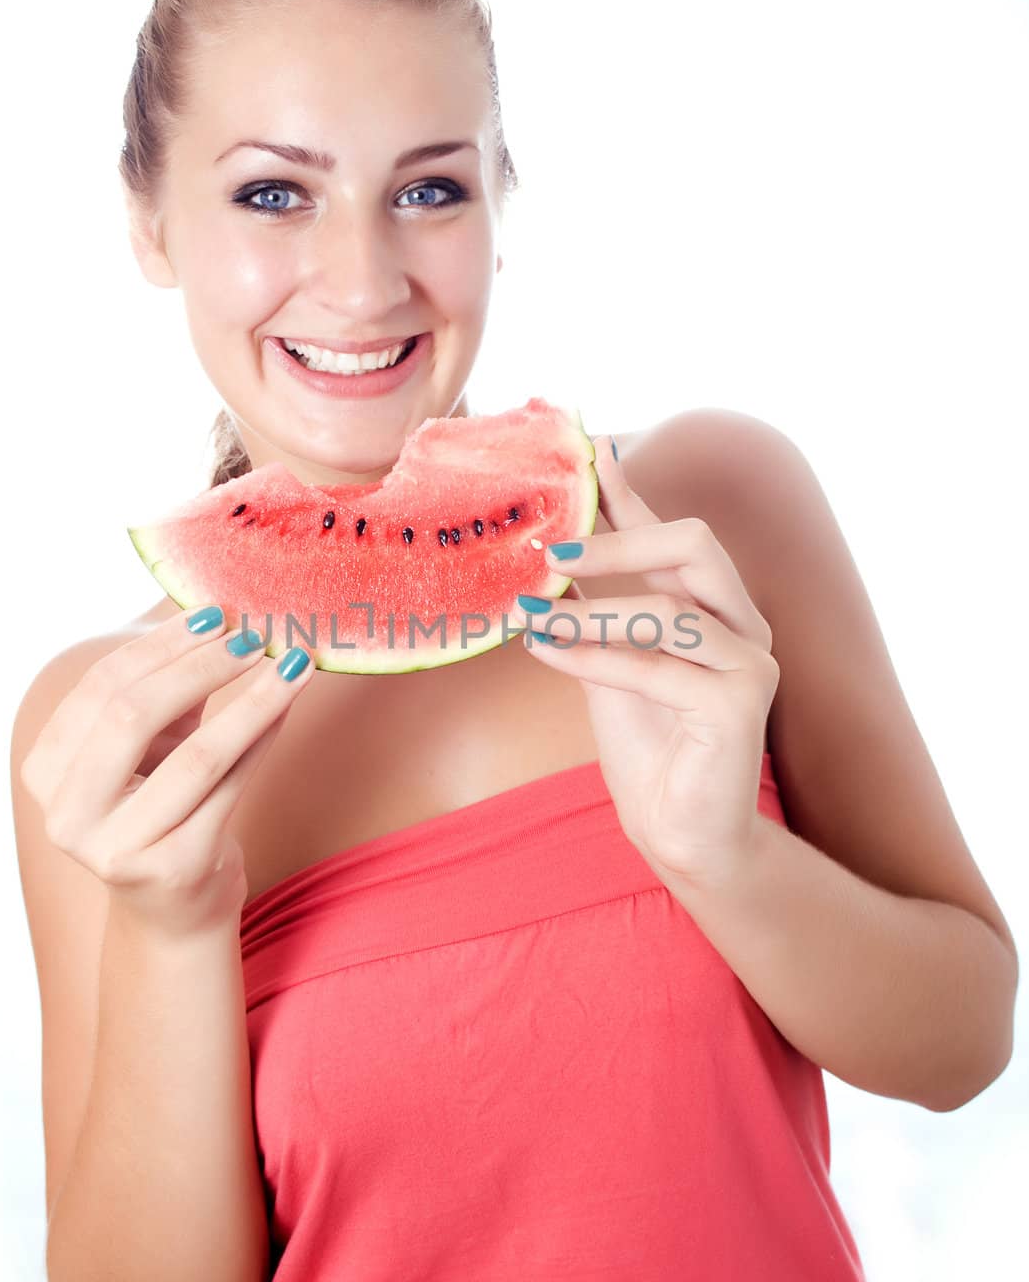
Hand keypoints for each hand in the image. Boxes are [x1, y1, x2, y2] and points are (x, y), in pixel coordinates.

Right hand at [20, 613, 315, 939]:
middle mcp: (69, 816)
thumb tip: (218, 615)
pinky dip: (263, 737)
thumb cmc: (161, 806)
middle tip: (253, 636)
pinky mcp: (175, 870)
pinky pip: (231, 788)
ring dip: (251, 700)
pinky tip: (286, 705)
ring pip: (195, 756)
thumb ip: (169, 688)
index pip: (101, 687)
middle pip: (133, 715)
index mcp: (46, 771)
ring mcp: (117, 849)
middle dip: (200, 666)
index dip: (160, 645)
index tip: (214, 613)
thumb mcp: (152, 745)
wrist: (174, 907)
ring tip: (290, 663)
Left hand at [513, 436, 779, 895]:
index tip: (589, 449)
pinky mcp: (741, 704)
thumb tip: (552, 549)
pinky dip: (595, 658)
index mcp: (712, 607)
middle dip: (619, 537)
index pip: (670, 532)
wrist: (679, 832)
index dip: (630, 490)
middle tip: (550, 551)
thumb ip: (595, 604)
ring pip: (668, 609)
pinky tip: (546, 652)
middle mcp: (741, 624)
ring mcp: (749, 661)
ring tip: (531, 616)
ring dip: (590, 611)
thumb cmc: (648, 747)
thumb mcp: (608, 659)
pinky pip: (659, 667)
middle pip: (694, 543)